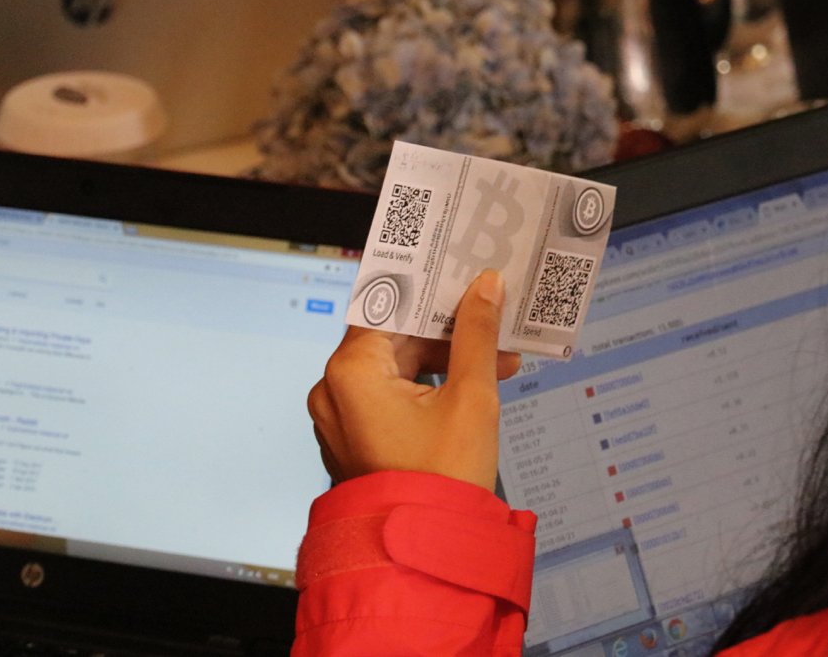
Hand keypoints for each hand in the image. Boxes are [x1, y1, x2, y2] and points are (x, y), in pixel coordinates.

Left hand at [308, 269, 520, 491]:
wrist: (426, 551)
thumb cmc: (441, 481)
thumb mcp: (471, 397)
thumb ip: (477, 334)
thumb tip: (485, 288)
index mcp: (350, 373)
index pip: (387, 306)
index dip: (427, 289)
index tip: (457, 275)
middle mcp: (333, 392)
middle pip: (393, 337)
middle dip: (448, 333)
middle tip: (492, 323)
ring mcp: (339, 418)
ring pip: (394, 367)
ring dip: (443, 362)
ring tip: (494, 365)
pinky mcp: (352, 438)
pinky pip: (387, 396)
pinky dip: (424, 388)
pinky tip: (468, 389)